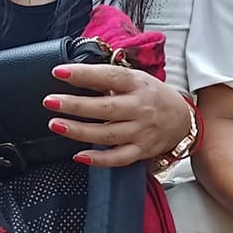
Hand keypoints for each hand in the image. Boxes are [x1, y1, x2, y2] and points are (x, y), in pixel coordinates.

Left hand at [45, 65, 193, 167]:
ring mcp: (141, 131)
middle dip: (75, 105)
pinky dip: (99, 159)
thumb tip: (72, 74)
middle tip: (50, 102)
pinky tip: (79, 156)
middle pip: (105, 108)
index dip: (84, 74)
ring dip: (79, 131)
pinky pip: (118, 158)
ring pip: (107, 134)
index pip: (109, 76)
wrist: (182, 120)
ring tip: (55, 125)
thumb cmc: (151, 96)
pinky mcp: (141, 150)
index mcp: (137, 84)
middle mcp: (140, 108)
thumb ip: (106, 78)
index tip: (59, 72)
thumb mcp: (134, 79)